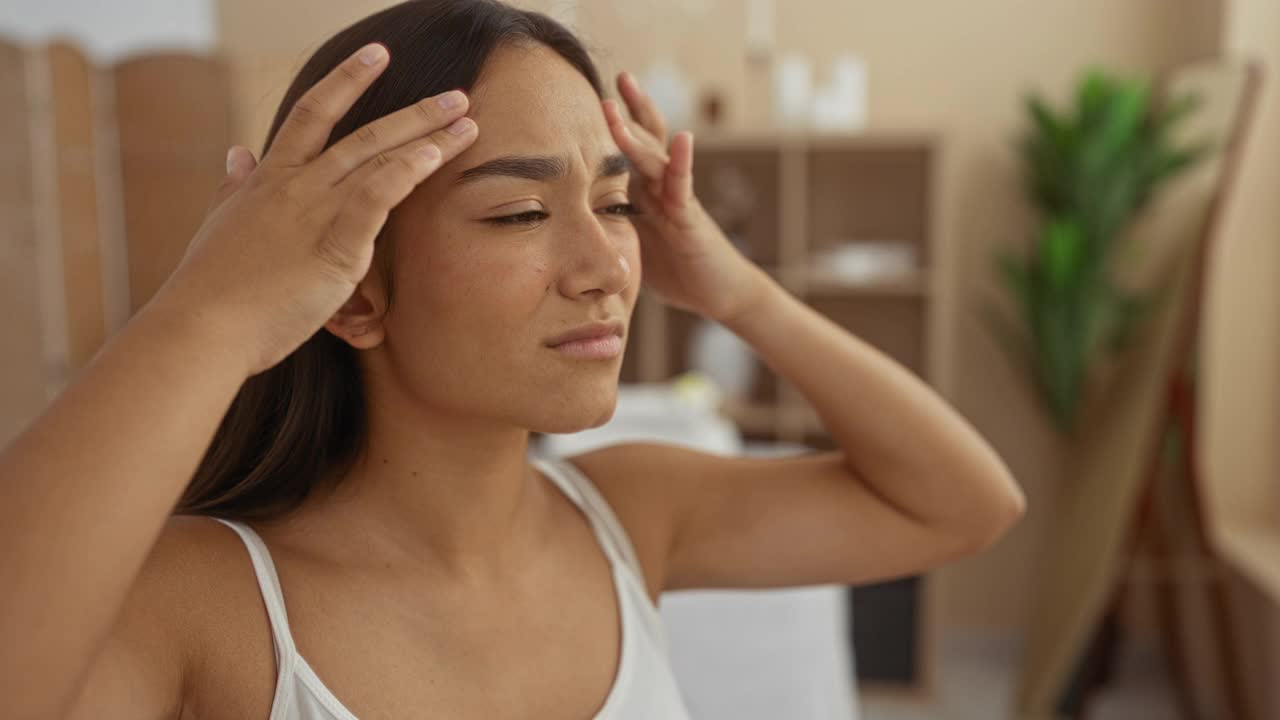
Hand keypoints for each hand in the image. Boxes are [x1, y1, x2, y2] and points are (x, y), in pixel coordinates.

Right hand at [144, 43, 478, 375]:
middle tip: (457, 96)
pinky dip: (404, 173)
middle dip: (416, 114)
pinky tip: (432, 156)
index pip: (312, 112)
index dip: (347, 80)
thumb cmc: (212, 286)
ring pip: (378, 160)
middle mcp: (297, 186)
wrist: (204, 326)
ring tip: (465, 122)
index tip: (378, 55)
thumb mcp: (220, 222)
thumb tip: (237, 153)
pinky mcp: (335, 248)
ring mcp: (316, 213)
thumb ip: (234, 186)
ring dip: (428, 139)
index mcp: (270, 178)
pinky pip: (375, 199)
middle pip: (364, 134)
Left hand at [603, 72, 767, 323]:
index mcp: (647, 192)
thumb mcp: (635, 246)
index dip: (617, 124)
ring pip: (656, 157)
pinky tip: (683, 138)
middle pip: (647, 139)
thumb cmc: (679, 270)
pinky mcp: (690, 218)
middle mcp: (663, 188)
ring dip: (638, 129)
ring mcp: (678, 199)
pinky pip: (683, 186)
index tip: (596, 97)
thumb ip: (612, 229)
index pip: (632, 150)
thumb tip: (572, 229)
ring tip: (624, 99)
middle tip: (620, 76)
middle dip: (632, 109)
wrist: (719, 294)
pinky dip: (681, 162)